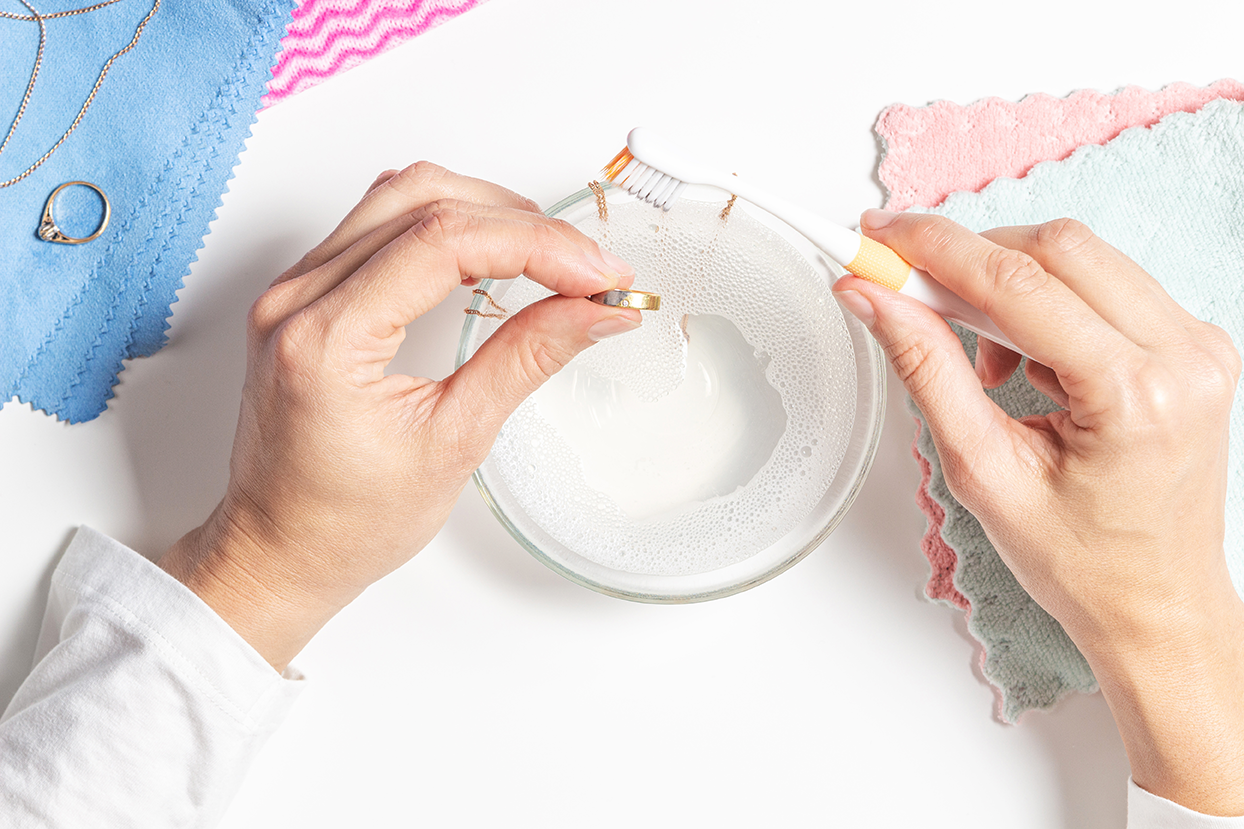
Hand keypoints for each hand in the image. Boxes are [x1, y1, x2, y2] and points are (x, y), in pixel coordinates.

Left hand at [158, 163, 639, 672]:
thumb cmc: (346, 522)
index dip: (537, 245)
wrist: (277, 550)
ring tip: (549, 255)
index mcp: (326, 340)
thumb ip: (525, 361)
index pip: (444, 243)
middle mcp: (297, 298)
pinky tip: (489, 254)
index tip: (599, 275)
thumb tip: (594, 312)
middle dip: (522, 223)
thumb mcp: (453, 445)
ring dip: (486, 210)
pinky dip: (447, 224)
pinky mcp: (305, 292)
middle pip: (424, 199)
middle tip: (587, 268)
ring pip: (401, 194)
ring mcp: (294, 288)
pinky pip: (379, 221)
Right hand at [833, 210, 1243, 814]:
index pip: (1018, 284)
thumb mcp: (983, 470)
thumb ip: (926, 369)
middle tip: (909, 287)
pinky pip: (1108, 282)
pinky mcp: (1195, 344)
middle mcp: (1185, 357)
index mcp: (1136, 396)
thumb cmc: (1083, 562)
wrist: (1155, 602)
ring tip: (981, 359)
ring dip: (1010, 282)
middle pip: (1057, 246)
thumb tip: (875, 300)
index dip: (935, 250)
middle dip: (971, 257)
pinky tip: (1025, 363)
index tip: (880, 239)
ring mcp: (1200, 345)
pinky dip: (1048, 303)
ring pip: (1083, 255)